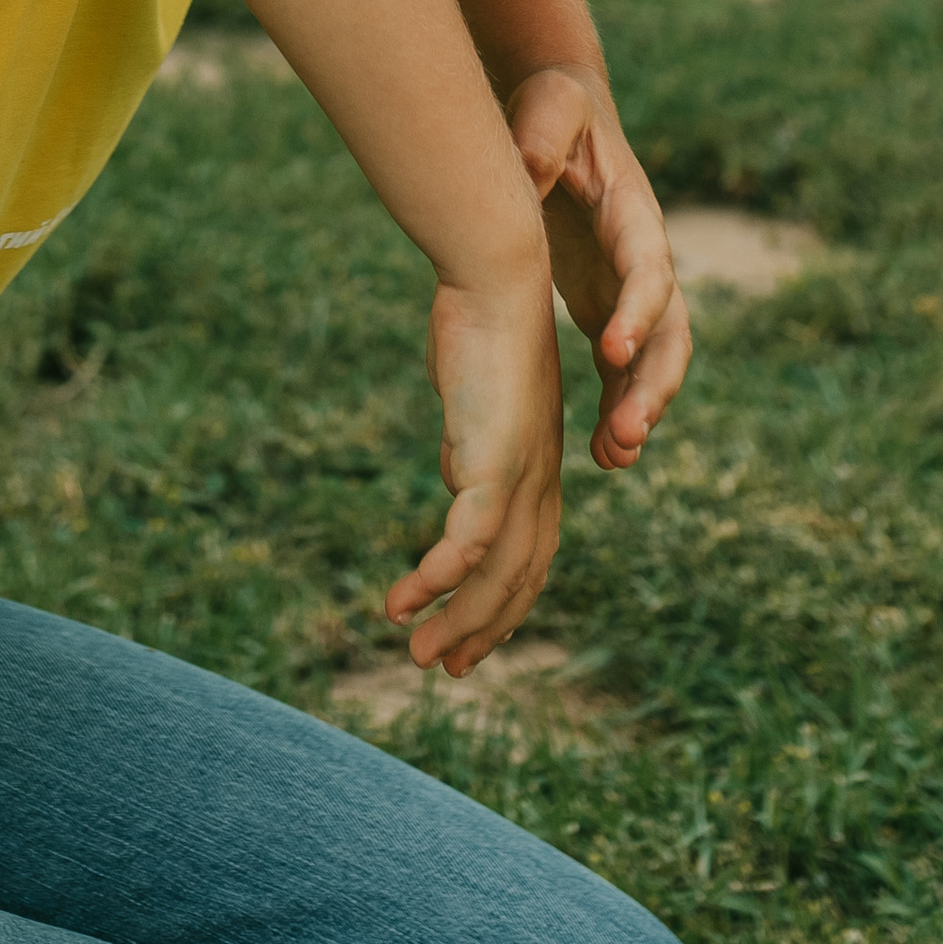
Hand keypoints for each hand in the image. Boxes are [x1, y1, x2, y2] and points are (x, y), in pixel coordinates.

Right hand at [385, 267, 564, 674]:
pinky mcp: (493, 461)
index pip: (529, 555)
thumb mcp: (475, 400)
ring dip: (458, 619)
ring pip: (496, 572)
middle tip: (442, 667)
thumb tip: (454, 482)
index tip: (469, 636)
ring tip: (416, 653)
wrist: (499, 276)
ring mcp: (520, 475)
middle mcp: (538, 481)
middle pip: (518, 578)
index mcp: (537, 467)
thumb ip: (469, 447)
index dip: (502, 602)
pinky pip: (468, 540)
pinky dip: (438, 579)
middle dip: (481, 628)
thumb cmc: (480, 326)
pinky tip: (404, 601)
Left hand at [505, 64, 691, 471]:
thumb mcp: (550, 105)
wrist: (563, 116)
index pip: (649, 268)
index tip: (612, 352)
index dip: (639, 310)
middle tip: (627, 434)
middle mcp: (645, 259)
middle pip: (669, 331)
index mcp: (634, 213)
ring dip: (640, 409)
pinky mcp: (607, 308)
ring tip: (615, 458)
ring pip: (653, 361)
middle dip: (653, 384)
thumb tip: (529, 167)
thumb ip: (545, 132)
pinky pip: (623, 368)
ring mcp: (630, 289)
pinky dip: (619, 406)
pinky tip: (604, 453)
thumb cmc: (556, 106)